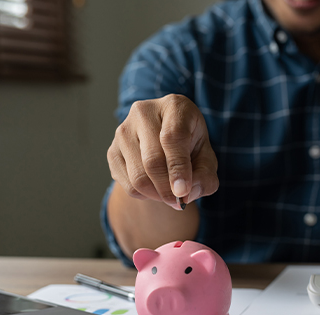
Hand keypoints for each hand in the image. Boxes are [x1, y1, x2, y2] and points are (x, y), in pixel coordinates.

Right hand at [107, 94, 218, 209]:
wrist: (165, 142)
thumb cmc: (190, 147)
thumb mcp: (206, 158)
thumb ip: (205, 176)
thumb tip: (185, 193)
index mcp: (174, 107)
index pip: (172, 137)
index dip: (178, 168)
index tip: (183, 192)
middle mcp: (144, 112)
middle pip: (152, 160)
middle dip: (167, 189)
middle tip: (178, 202)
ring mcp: (124, 131)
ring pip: (138, 176)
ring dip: (156, 195)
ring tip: (169, 195)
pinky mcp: (112, 150)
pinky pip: (127, 184)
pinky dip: (144, 195)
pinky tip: (154, 188)